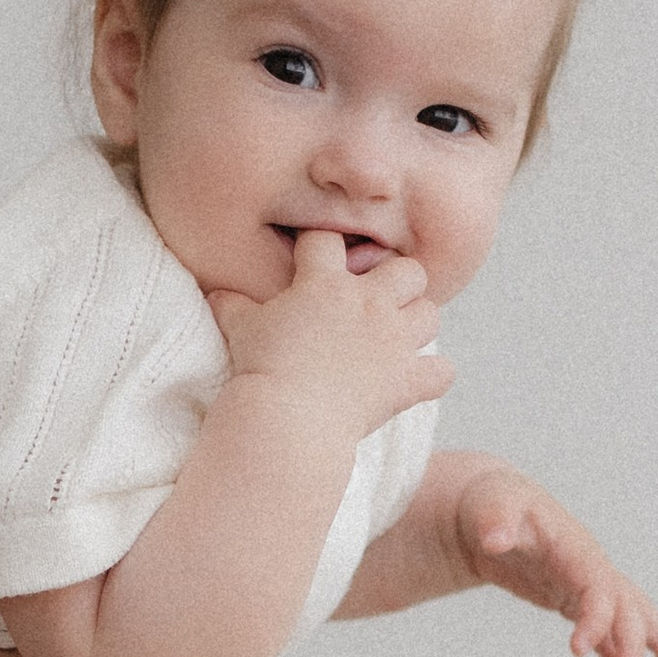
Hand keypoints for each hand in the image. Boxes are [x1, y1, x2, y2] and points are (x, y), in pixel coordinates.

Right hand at [205, 230, 452, 442]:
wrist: (288, 415)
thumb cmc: (262, 368)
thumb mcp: (241, 329)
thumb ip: (232, 305)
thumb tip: (216, 294)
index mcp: (326, 283)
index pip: (328, 241)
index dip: (322, 247)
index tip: (315, 260)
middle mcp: (369, 303)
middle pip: (408, 269)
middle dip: (398, 281)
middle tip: (376, 301)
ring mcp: (393, 340)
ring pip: (431, 313)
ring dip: (418, 322)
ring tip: (398, 337)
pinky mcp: (406, 379)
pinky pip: (441, 372)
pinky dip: (432, 377)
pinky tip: (416, 380)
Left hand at [454, 466, 657, 656]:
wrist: (493, 507)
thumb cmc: (494, 503)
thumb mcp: (492, 505)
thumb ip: (496, 520)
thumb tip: (493, 538)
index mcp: (575, 548)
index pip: (598, 587)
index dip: (596, 619)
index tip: (577, 651)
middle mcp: (589, 566)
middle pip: (625, 603)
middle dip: (633, 640)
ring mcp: (585, 581)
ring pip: (629, 613)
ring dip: (649, 642)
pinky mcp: (572, 596)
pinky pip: (602, 625)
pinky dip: (614, 648)